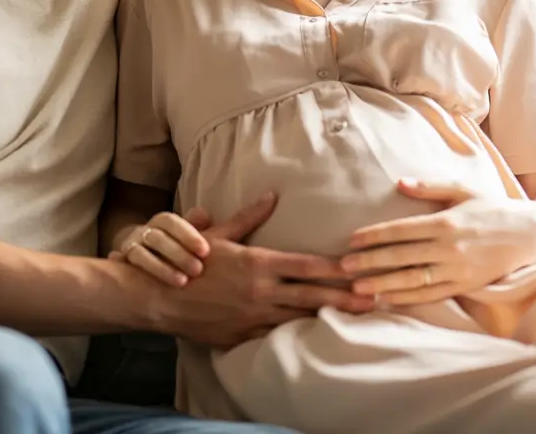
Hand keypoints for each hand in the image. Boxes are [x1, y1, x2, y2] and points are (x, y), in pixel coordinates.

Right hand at [109, 207, 212, 286]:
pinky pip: (123, 266)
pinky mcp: (122, 264)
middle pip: (158, 238)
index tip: (205, 251)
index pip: (172, 223)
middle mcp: (144, 232)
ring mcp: (130, 247)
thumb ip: (197, 225)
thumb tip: (205, 215)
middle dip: (178, 254)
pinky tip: (150, 283)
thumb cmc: (175, 246)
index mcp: (161, 222)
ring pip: (141, 255)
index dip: (188, 235)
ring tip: (182, 282)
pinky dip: (130, 269)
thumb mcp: (187, 235)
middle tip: (198, 270)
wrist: (144, 254)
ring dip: (161, 268)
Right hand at [155, 192, 376, 349]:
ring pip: (300, 319)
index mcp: (258, 263)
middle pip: (312, 295)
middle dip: (346, 297)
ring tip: (357, 318)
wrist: (160, 298)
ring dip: (329, 317)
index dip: (336, 268)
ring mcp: (253, 317)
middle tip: (375, 297)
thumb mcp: (218, 235)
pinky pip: (276, 336)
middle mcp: (261, 291)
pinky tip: (317, 337)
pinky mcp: (243, 336)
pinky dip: (297, 335)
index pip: (307, 265)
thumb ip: (248, 217)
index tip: (360, 268)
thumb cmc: (190, 261)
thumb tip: (270, 196)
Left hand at [339, 179, 535, 305]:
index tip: (352, 240)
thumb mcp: (463, 190)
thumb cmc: (493, 209)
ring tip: (358, 287)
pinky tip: (386, 300)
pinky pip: (431, 295)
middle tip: (343, 266)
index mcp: (445, 222)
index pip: (402, 230)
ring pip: (413, 280)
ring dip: (383, 284)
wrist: (530, 235)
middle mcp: (449, 248)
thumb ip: (430, 187)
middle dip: (370, 261)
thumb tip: (399, 183)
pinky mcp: (464, 286)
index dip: (375, 235)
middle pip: (402, 256)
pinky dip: (407, 299)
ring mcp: (456, 270)